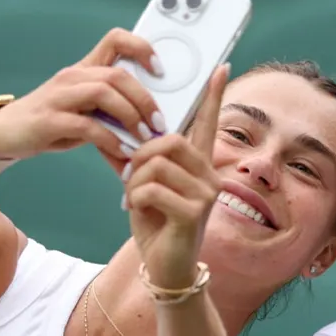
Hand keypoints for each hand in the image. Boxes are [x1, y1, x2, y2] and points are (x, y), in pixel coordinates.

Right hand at [0, 28, 164, 171]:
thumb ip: (112, 113)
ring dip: (131, 117)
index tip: (160, 70)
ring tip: (145, 137)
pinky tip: (121, 151)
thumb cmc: (51, 123)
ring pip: (104, 93)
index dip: (142, 48)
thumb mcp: (84, 112)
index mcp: (84, 69)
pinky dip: (110, 140)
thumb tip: (152, 127)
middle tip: (159, 123)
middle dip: (145, 99)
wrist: (4, 135)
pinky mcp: (49, 121)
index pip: (115, 40)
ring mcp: (59, 97)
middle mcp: (72, 77)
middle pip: (117, 74)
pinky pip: (87, 126)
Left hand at [124, 64, 229, 290]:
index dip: (213, 96)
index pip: (207, 124)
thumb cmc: (156, 226)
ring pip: (157, 163)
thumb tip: (114, 133)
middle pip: (170, 140)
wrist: (164, 268)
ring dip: (134, 180)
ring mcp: (206, 194)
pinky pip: (153, 188)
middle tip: (129, 175)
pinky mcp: (194, 212)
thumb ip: (135, 160)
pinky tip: (139, 211)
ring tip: (134, 198)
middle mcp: (210, 176)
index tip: (221, 67)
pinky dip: (136, 198)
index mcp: (199, 167)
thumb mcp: (142, 187)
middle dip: (140, 154)